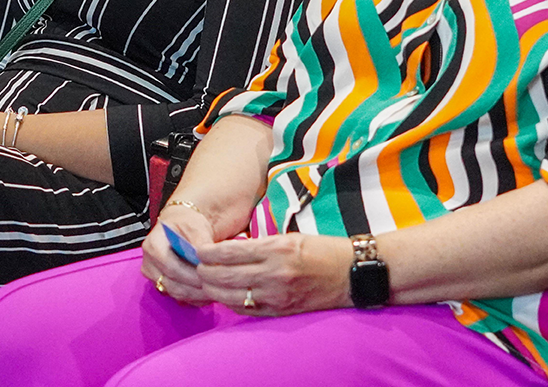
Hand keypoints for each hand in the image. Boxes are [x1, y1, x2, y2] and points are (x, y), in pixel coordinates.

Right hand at [142, 202, 215, 304]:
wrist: (179, 228)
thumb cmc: (185, 224)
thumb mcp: (195, 226)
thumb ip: (201, 243)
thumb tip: (209, 262)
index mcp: (152, 246)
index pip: (171, 267)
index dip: (191, 275)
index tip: (211, 275)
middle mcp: (149, 264)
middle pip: (173, 285)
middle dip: (197, 288)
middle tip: (218, 287)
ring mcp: (154, 278)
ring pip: (177, 294)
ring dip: (197, 295)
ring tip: (217, 290)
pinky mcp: (162, 286)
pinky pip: (180, 298)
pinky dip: (196, 298)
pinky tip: (210, 293)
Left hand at [194, 233, 353, 315]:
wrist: (352, 273)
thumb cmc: (322, 250)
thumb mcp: (289, 236)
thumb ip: (259, 244)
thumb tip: (228, 249)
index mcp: (275, 249)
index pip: (228, 252)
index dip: (207, 252)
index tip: (196, 249)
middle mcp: (273, 274)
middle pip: (223, 276)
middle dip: (203, 271)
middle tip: (195, 266)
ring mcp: (276, 295)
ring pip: (230, 296)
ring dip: (213, 289)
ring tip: (204, 281)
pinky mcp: (281, 310)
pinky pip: (246, 310)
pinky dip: (231, 302)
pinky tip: (225, 295)